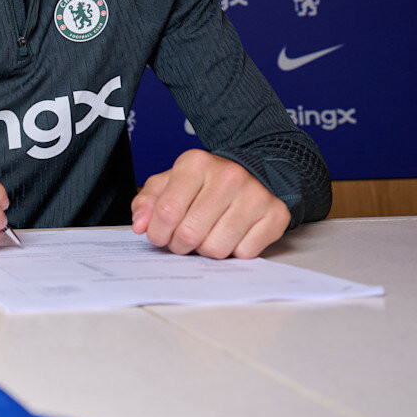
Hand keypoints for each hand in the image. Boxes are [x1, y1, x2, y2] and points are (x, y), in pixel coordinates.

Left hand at [131, 148, 290, 258]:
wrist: (252, 174)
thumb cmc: (204, 184)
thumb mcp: (170, 183)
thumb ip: (147, 201)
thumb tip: (140, 225)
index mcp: (196, 163)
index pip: (166, 212)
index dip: (158, 232)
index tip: (160, 236)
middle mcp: (228, 175)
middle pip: (189, 233)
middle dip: (180, 245)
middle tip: (183, 239)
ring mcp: (255, 195)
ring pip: (216, 248)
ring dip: (206, 250)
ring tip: (207, 234)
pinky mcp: (276, 214)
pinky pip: (244, 253)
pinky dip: (234, 251)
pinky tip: (232, 234)